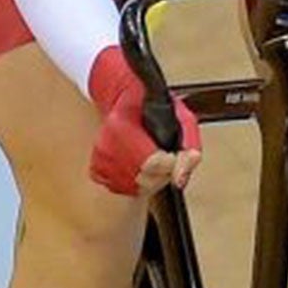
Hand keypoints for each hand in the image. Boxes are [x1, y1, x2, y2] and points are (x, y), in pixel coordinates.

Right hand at [87, 46, 200, 195]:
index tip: (172, 155)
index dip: (170, 164)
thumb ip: (189, 146)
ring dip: (150, 179)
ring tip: (154, 160)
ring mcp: (100, 159)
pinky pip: (121, 188)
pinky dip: (134, 181)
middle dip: (162, 174)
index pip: (151, 164)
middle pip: (143, 181)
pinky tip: (139, 166)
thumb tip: (181, 177)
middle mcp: (107, 145)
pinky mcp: (97, 169)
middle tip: (165, 157)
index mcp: (122, 126)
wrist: (127, 99)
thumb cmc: (154, 105)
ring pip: (134, 188)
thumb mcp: (181, 117)